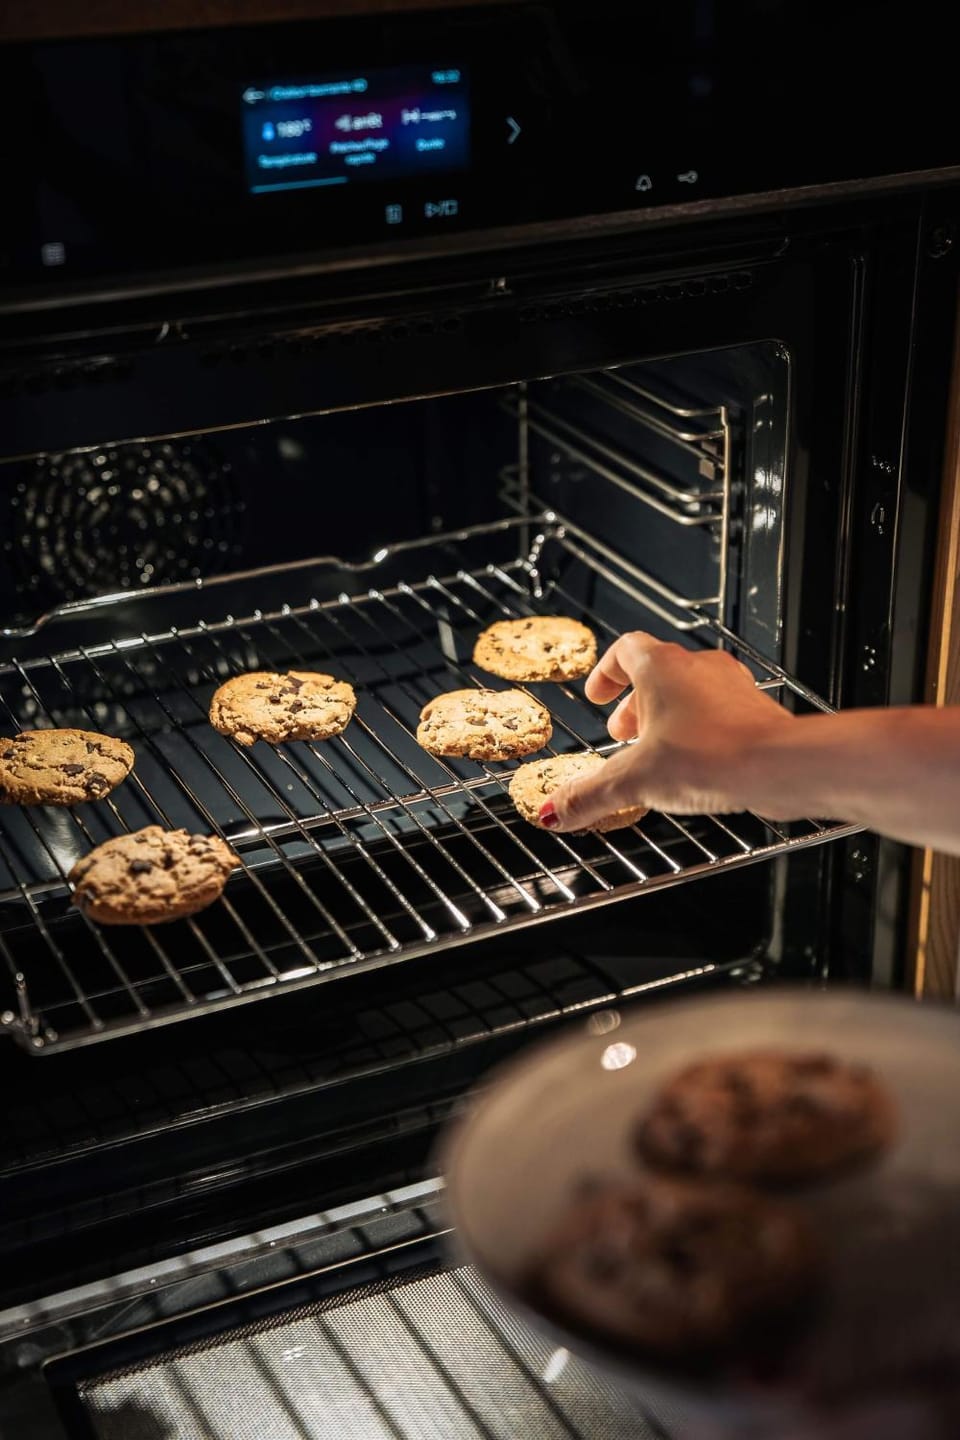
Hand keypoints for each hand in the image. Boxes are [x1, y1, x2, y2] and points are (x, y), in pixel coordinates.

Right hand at [543, 631, 793, 831]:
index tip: (598, 695)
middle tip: (623, 734)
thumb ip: (590, 795)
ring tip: (657, 753)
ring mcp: (731, 687)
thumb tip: (556, 810)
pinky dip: (699, 732)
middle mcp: (698, 667)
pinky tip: (695, 767)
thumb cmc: (711, 755)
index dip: (606, 673)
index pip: (624, 651)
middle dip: (635, 705)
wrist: (778, 766)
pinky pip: (718, 714)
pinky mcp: (755, 712)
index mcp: (662, 667)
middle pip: (657, 674)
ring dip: (668, 718)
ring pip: (690, 693)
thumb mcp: (633, 780)